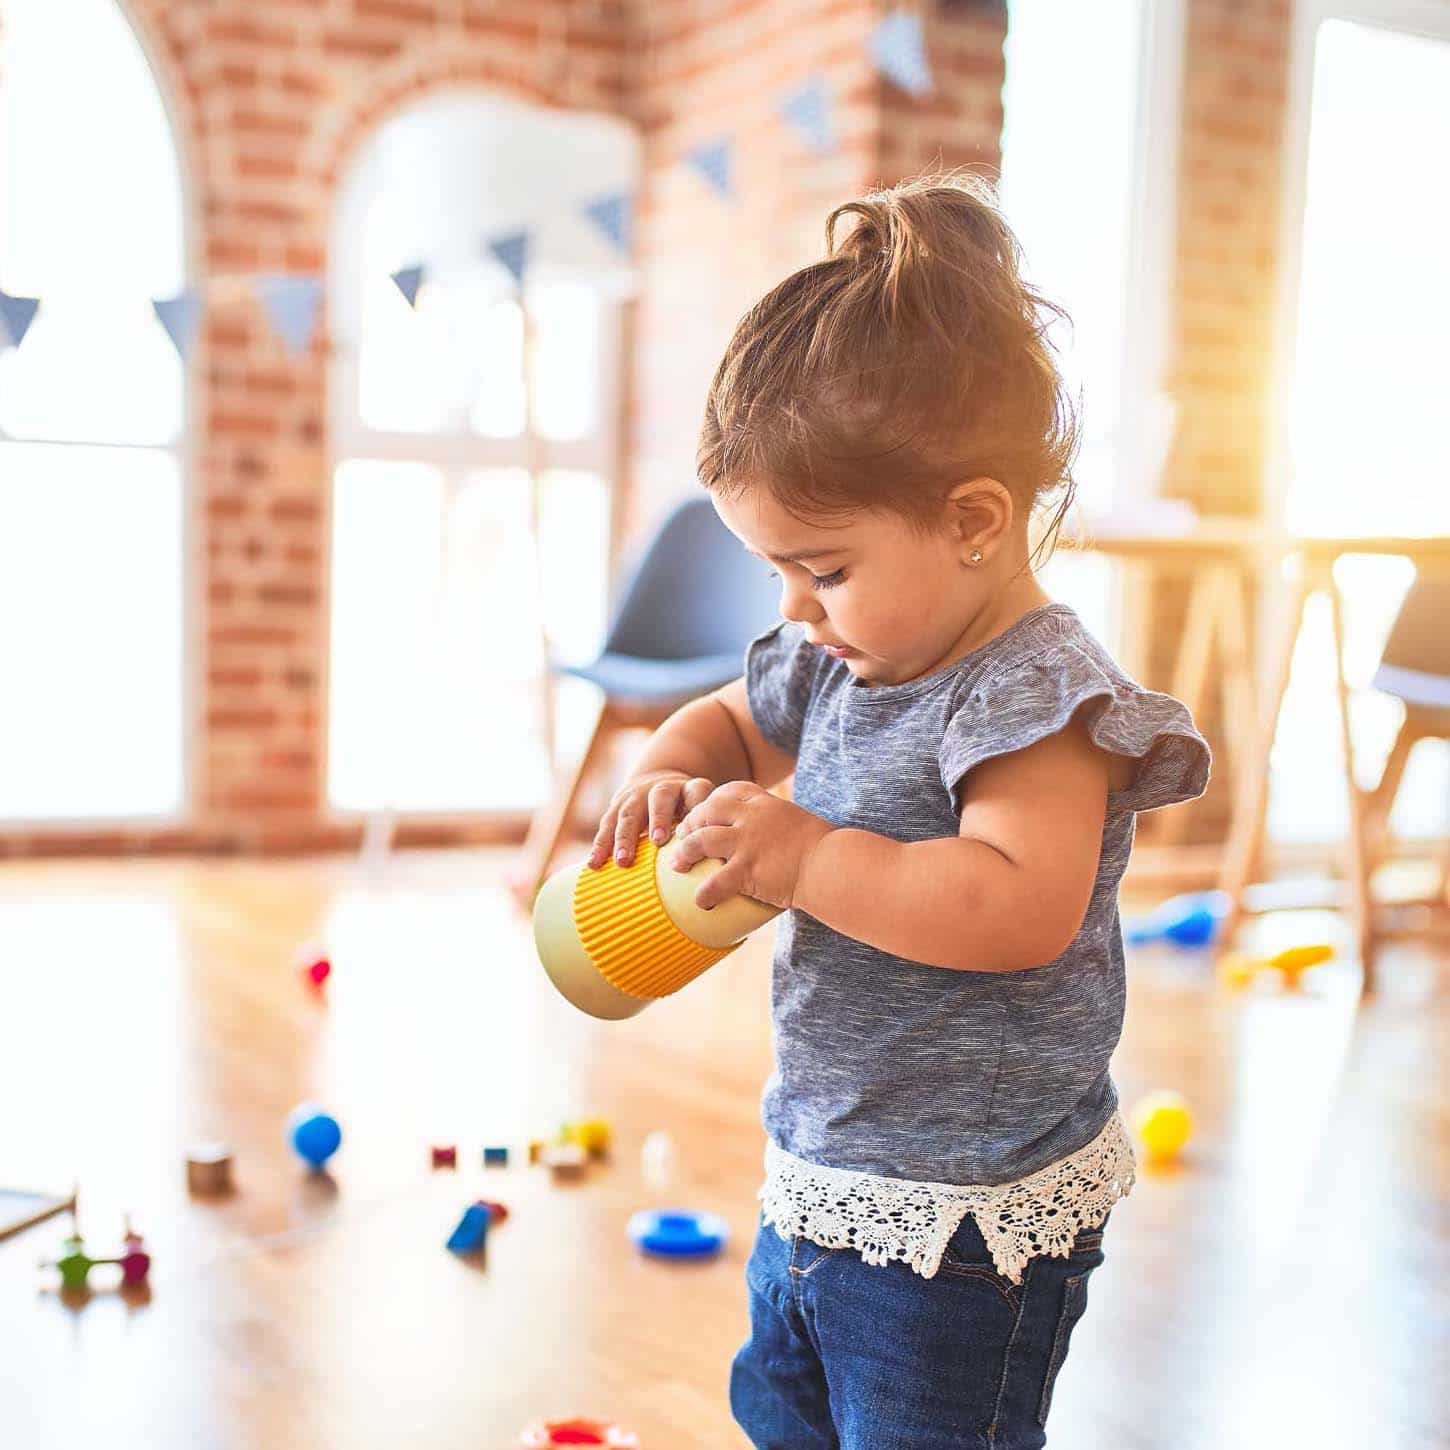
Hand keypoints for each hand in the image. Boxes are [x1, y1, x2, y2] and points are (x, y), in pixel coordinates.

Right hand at [588, 770, 716, 869]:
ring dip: (625, 837)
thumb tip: (726, 868)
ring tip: (623, 861)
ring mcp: (636, 796)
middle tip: (658, 841)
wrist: (655, 783)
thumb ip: (709, 832)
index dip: (698, 805)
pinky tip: (594, 865)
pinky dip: (600, 845)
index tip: (698, 826)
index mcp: (689, 789)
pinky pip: (606, 825)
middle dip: (659, 818)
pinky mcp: (616, 806)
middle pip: (661, 798)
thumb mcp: (700, 811)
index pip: (698, 789)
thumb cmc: (686, 811)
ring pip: (629, 812)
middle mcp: (662, 789)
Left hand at [670, 781, 834, 911]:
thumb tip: (775, 835)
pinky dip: (705, 893)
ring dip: (685, 853)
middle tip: (682, 839)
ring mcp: (747, 842)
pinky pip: (715, 882)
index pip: (728, 791)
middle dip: (690, 824)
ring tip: (677, 865)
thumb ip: (779, 823)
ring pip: (700, 840)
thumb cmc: (823, 849)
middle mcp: (752, 818)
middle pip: (707, 811)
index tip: (705, 814)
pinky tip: (701, 902)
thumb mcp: (798, 822)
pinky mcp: (747, 870)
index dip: (711, 801)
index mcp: (765, 803)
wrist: (832, 865)